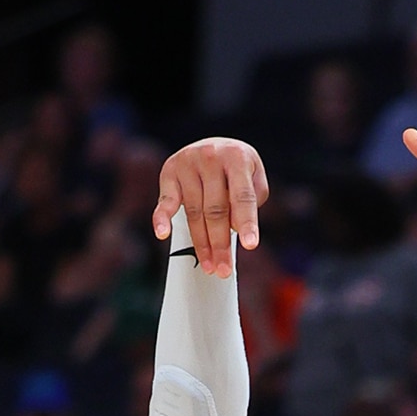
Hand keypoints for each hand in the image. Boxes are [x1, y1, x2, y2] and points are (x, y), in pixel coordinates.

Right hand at [152, 137, 266, 274]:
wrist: (213, 145)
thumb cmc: (237, 169)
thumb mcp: (254, 176)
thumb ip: (251, 201)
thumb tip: (234, 228)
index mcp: (236, 157)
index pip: (242, 196)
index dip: (247, 222)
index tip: (250, 245)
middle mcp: (211, 156)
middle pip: (216, 210)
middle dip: (220, 244)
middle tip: (224, 270)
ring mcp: (188, 163)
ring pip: (195, 212)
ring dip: (201, 243)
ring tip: (209, 266)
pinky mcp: (169, 172)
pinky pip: (166, 201)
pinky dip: (162, 218)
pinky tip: (162, 234)